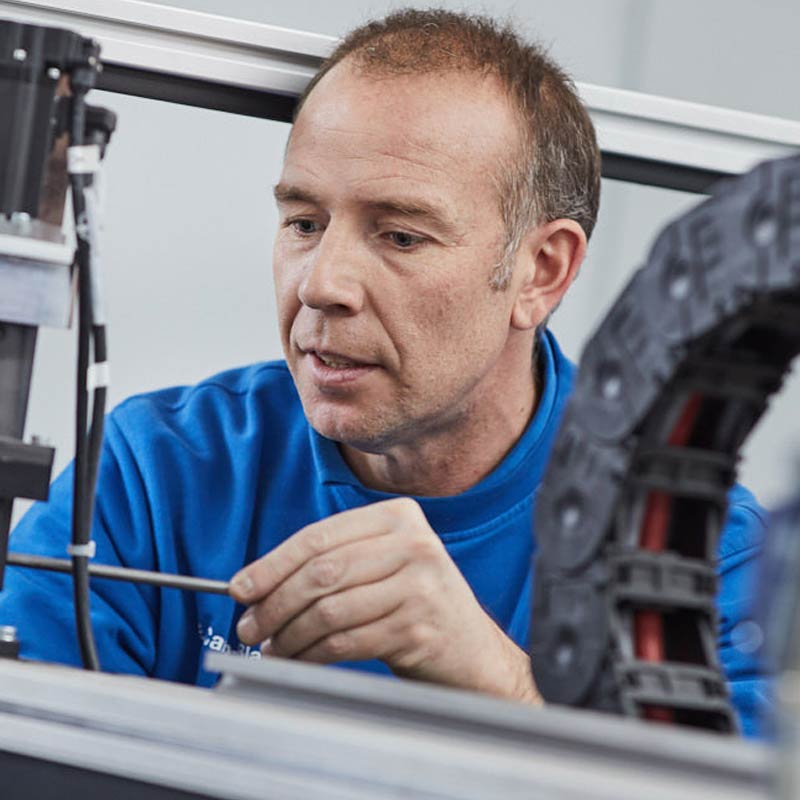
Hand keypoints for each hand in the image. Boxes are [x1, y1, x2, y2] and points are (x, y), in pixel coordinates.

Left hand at [230, 497, 540, 703]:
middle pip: (322, 572)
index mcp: (398, 517)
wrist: (470, 650)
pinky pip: (346, 641)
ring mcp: (420, 584)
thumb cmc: (414, 604)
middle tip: (249, 626)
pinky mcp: (418, 626)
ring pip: (330, 609)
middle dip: (274, 603)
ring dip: (289, 635)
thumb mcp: (381, 566)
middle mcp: (413, 544)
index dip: (272, 564)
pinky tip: (301, 659)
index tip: (241, 588)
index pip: (319, 537)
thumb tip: (256, 583)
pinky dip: (313, 654)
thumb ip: (332, 564)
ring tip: (272, 647)